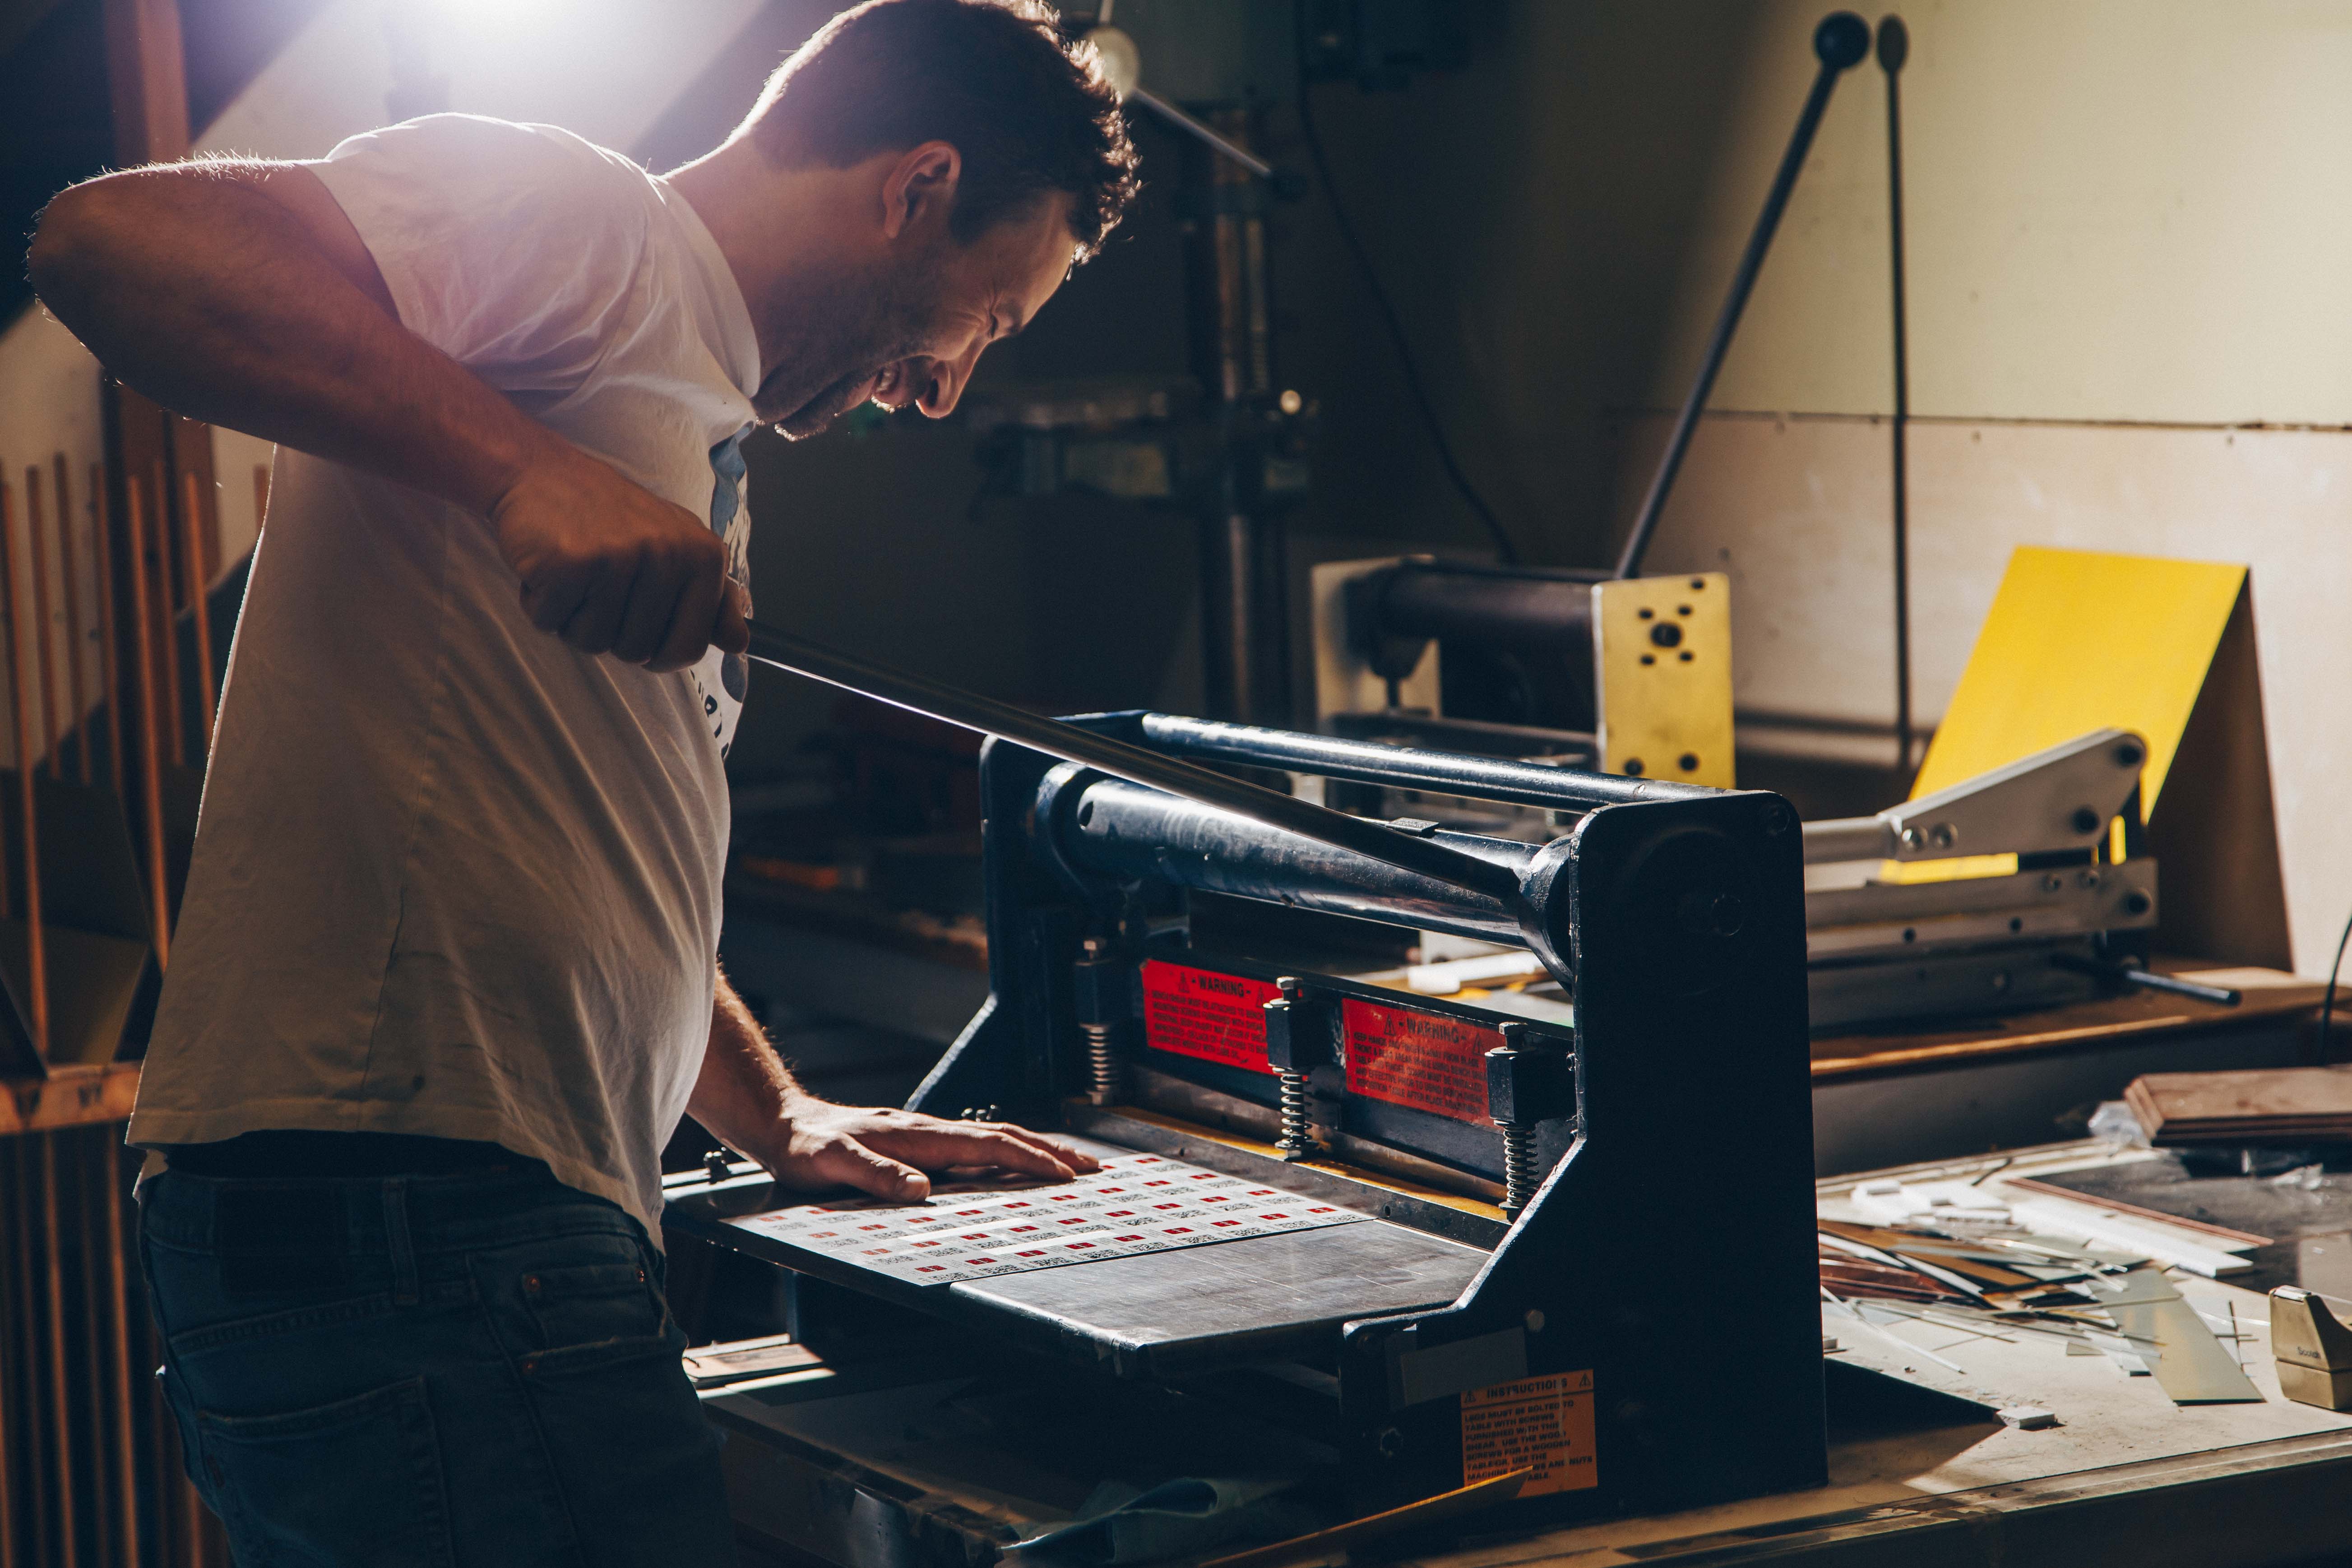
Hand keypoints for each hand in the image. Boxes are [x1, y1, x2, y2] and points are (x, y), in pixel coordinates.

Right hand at [488, 447, 747, 671]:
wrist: (539, 472)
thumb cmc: (607, 517)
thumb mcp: (675, 549)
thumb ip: (712, 599)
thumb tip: (738, 644)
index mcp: (704, 556)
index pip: (690, 647)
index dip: (659, 654)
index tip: (642, 633)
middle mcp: (670, 554)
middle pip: (636, 651)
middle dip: (608, 632)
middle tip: (597, 586)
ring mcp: (622, 557)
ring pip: (592, 641)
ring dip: (572, 619)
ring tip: (574, 574)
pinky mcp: (573, 563)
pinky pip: (551, 623)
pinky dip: (539, 604)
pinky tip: (547, 567)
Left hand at [755, 1099, 1101, 1201]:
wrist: (785, 1124)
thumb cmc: (806, 1147)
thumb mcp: (832, 1163)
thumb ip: (874, 1176)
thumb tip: (920, 1191)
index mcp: (919, 1137)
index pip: (987, 1146)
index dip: (1028, 1159)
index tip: (1065, 1174)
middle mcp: (929, 1132)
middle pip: (1004, 1136)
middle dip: (1050, 1151)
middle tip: (1091, 1168)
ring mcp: (927, 1135)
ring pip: (993, 1139)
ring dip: (1034, 1149)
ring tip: (1069, 1164)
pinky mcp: (920, 1143)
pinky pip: (975, 1146)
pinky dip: (1007, 1152)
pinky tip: (1015, 1164)